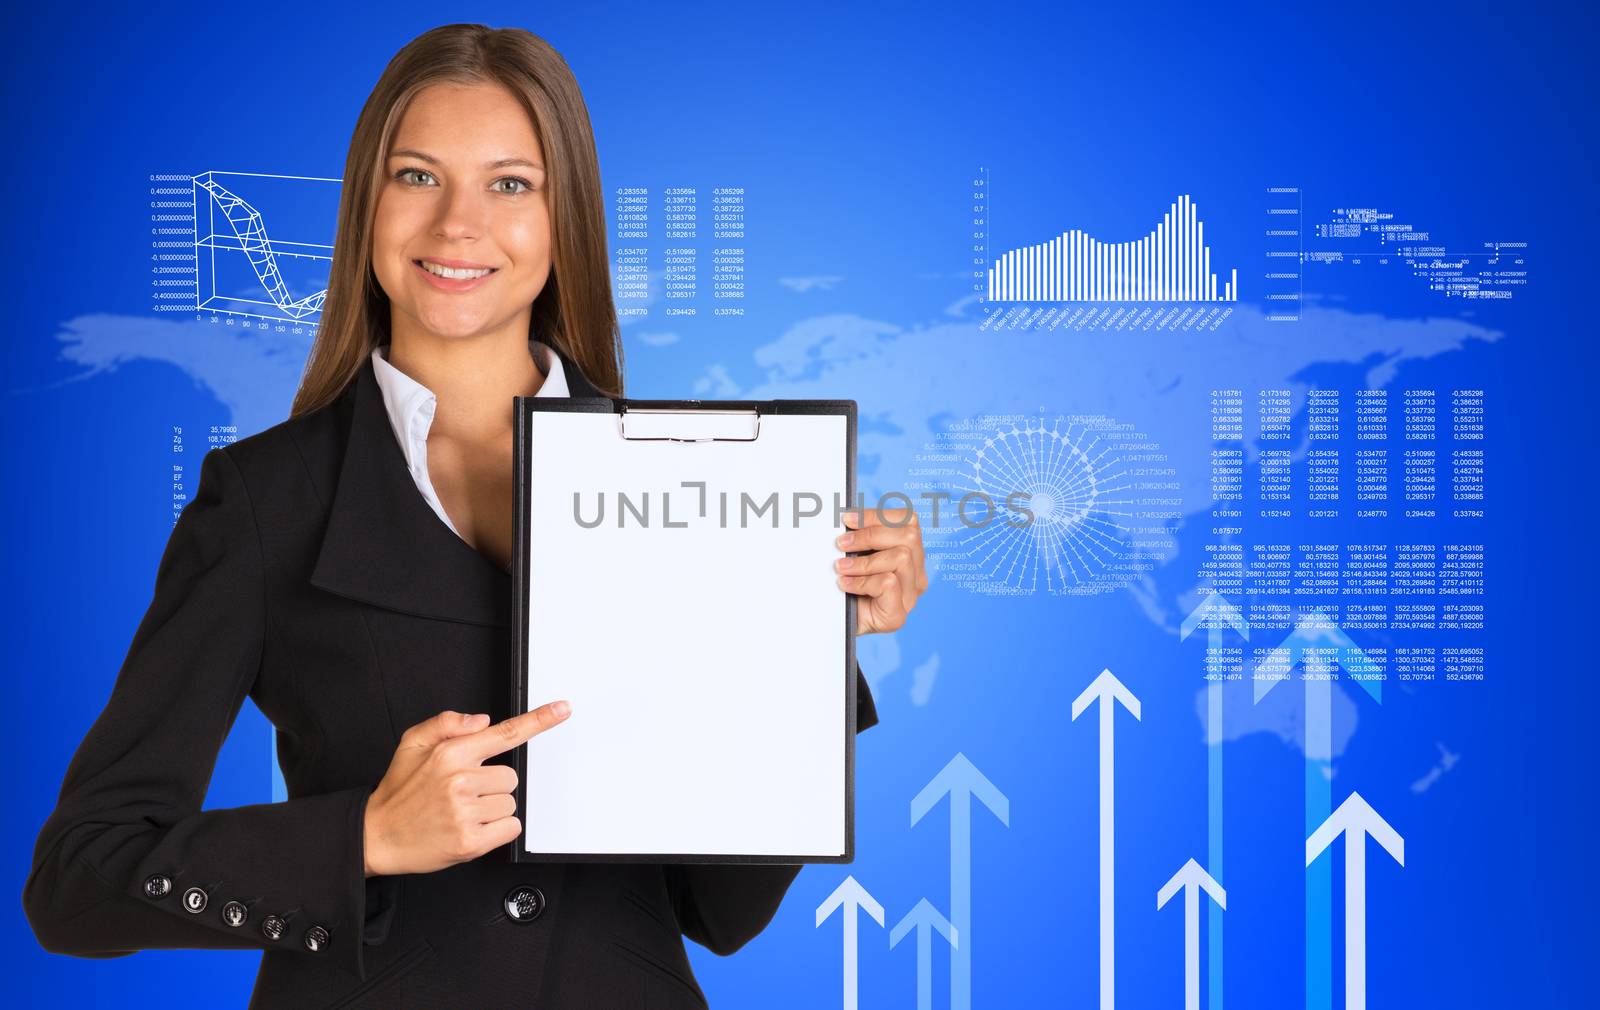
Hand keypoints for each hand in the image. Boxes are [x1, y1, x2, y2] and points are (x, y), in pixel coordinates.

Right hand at [362, 702, 571, 876]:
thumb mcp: (411, 744)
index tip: (562, 709)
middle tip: (462, 795)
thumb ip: (445, 723)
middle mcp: (459, 780)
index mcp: (449, 753)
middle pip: (511, 777)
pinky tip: (470, 829)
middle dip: (492, 786)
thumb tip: (482, 720)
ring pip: (510, 803)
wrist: (376, 836)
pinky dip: (496, 831)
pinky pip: (510, 828)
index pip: (504, 733)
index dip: (538, 721)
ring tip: (460, 813)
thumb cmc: (398, 791)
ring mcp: (465, 811)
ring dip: (492, 809)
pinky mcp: (470, 841)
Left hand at [834, 508, 926, 634]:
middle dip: (870, 534)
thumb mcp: (854, 555)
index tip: (847, 519)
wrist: (834, 627)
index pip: (908, 521)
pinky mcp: (898, 615)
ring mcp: (910, 596)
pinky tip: (846, 585)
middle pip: (910, 536)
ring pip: (902, 558)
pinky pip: (888, 583)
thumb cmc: (845, 588)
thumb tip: (846, 516)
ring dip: (864, 561)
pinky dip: (862, 581)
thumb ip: (860, 536)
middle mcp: (916, 574)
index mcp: (911, 554)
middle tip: (841, 543)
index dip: (877, 515)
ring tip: (841, 568)